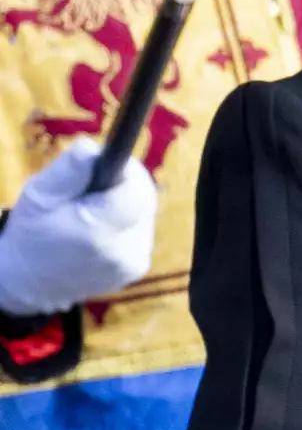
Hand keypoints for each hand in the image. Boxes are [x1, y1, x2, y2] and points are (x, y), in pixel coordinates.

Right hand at [0, 140, 156, 316]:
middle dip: (124, 186)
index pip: (137, 190)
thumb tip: (94, 148)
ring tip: (93, 210)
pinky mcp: (137, 270)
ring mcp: (134, 264)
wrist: (29, 281)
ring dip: (124, 205)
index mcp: (100, 233)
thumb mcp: (40, 195)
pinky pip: (140, 233)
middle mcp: (125, 253)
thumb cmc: (32, 233)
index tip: (106, 164)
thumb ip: (69, 171)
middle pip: (145, 201)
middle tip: (94, 187)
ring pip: (145, 216)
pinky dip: (125, 224)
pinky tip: (101, 227)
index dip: (127, 170)